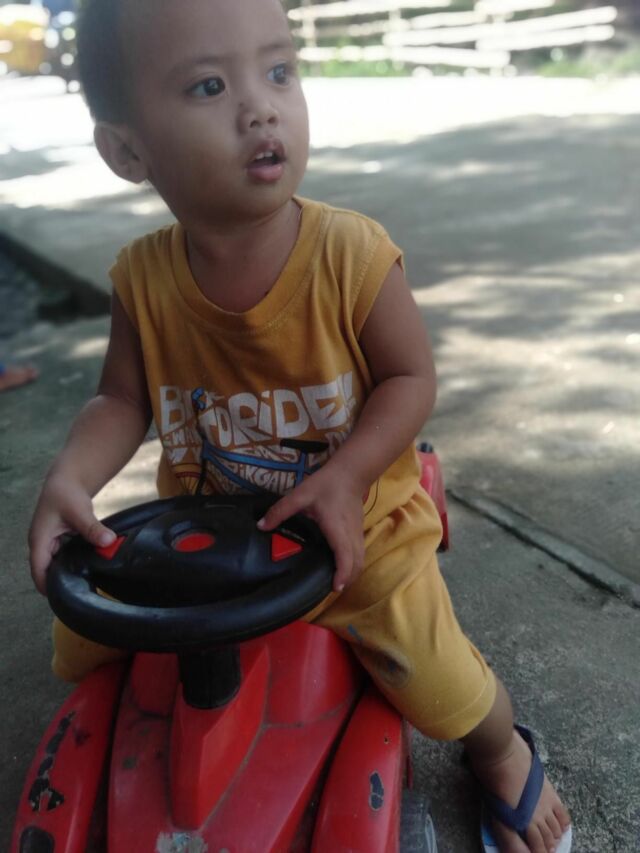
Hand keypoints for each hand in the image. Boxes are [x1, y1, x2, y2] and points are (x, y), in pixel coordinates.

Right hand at [28, 473, 115, 594]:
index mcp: (39, 540)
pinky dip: (74, 563)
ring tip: (87, 584)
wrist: (67, 479)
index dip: (49, 586)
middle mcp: (40, 545)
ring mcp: (48, 544)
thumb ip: (92, 528)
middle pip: (46, 572)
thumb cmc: (67, 493)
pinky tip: (89, 569)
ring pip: (56, 565)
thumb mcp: (80, 511)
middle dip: (61, 582)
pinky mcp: (58, 542)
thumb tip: (108, 541)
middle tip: (82, 593)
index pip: (38, 571)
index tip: (66, 598)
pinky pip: (64, 558)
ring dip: (68, 573)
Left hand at [258, 467, 364, 591]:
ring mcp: (357, 533)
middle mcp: (350, 534)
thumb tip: (261, 526)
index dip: (342, 573)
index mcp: (336, 528)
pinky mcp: (359, 531)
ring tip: (335, 583)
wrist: (350, 472)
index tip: (334, 587)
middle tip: (329, 590)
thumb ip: (280, 511)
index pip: (345, 556)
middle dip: (346, 580)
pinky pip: (359, 554)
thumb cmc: (326, 484)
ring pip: (360, 560)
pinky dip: (353, 565)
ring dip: (351, 574)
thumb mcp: (300, 495)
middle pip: (356, 564)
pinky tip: (341, 568)